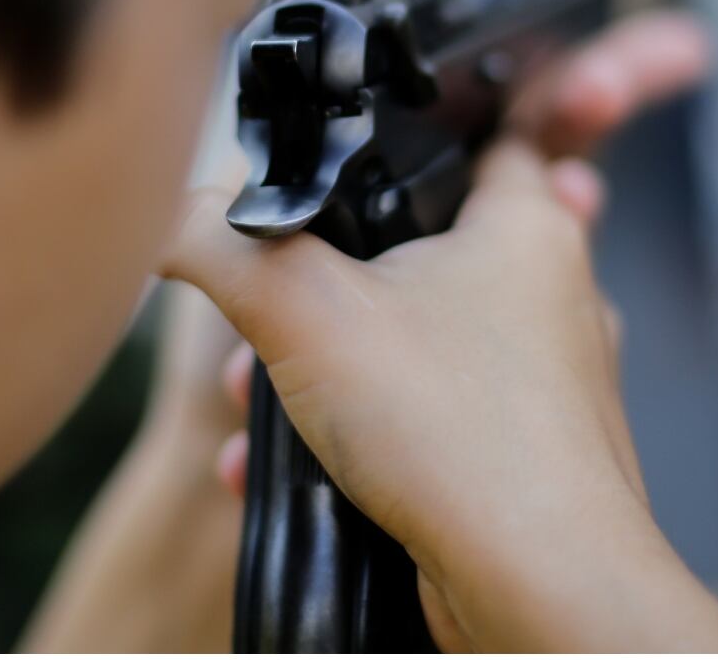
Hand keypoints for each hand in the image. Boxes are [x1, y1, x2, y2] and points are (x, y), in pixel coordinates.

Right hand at [212, 9, 713, 493]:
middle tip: (278, 309)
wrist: (534, 590)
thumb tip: (164, 210)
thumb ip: (222, 243)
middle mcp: (552, 297)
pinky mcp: (522, 459)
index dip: (425, 127)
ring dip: (333, 374)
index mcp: (527, 228)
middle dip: (338, 286)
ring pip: (419, 347)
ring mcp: (545, 385)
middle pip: (432, 249)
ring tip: (262, 402)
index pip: (493, 130)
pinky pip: (426, 424)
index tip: (369, 141)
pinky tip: (279, 473)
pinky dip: (358, 439)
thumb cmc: (460, 436)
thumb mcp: (303, 312)